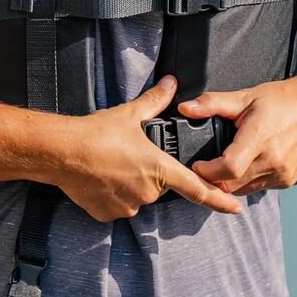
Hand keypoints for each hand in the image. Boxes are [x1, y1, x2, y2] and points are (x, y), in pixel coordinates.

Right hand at [54, 75, 242, 220]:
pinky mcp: (108, 213)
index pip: (198, 189)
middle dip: (146, 174)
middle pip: (157, 186)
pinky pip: (116, 206)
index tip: (236, 208)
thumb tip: (171, 83)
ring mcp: (127, 205)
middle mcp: (147, 191)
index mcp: (159, 168)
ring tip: (108, 165)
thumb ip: (155, 101)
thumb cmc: (94, 133)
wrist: (60, 151)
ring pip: (136, 196)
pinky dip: (111, 195)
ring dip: (128, 185)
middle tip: (125, 157)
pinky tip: (98, 178)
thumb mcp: (129, 114)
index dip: (220, 200)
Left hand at [176, 77, 296, 194]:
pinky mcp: (287, 180)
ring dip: (228, 182)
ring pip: (243, 189)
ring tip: (220, 165)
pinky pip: (257, 187)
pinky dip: (245, 181)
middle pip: (232, 184)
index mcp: (260, 138)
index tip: (197, 164)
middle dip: (213, 178)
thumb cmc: (281, 100)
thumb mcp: (244, 97)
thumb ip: (211, 103)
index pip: (229, 168)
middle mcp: (273, 161)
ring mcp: (282, 173)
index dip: (207, 171)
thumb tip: (185, 108)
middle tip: (203, 165)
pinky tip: (243, 165)